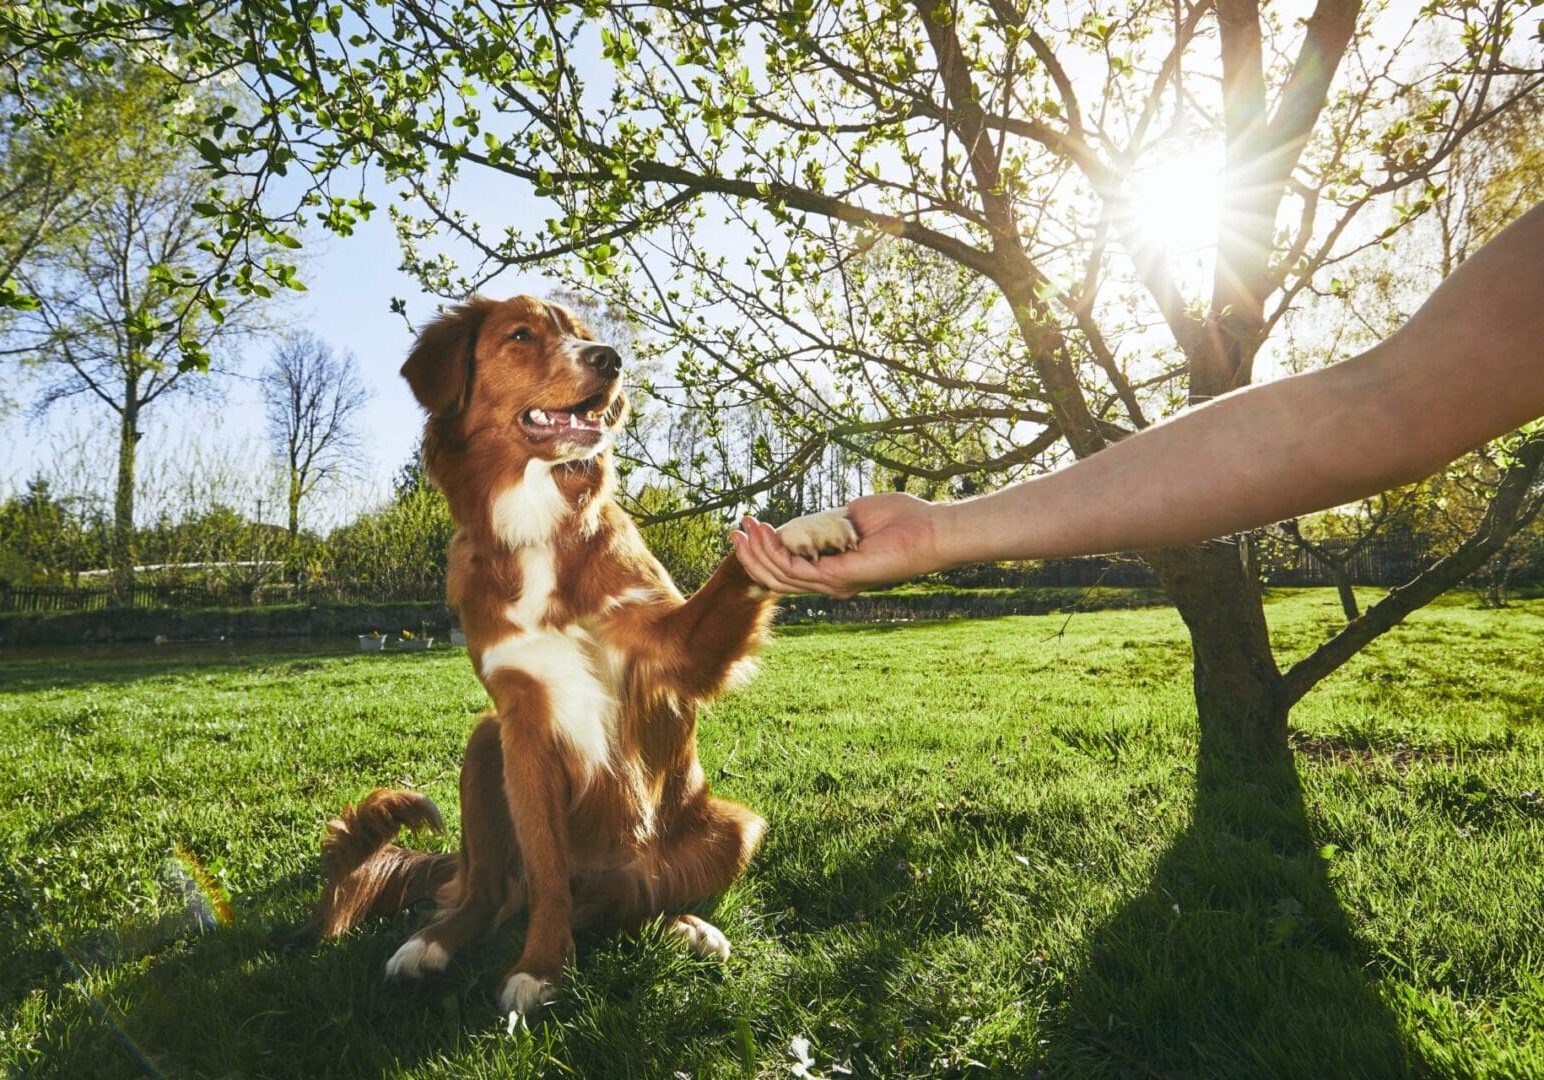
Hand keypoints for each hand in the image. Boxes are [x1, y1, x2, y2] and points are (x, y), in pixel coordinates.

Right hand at [729, 492, 946, 597]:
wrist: (929, 529)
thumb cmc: (899, 520)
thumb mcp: (849, 516)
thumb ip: (823, 522)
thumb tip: (799, 522)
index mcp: (833, 570)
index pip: (788, 570)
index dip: (763, 552)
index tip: (748, 527)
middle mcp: (831, 582)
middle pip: (777, 577)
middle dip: (752, 554)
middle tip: (735, 531)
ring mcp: (833, 583)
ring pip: (781, 576)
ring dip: (758, 552)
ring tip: (745, 528)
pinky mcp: (838, 578)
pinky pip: (796, 570)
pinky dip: (776, 551)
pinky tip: (766, 532)